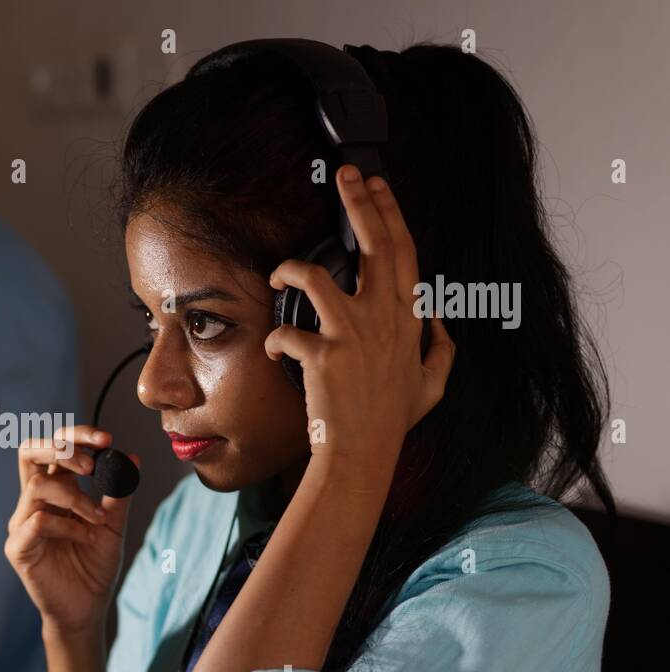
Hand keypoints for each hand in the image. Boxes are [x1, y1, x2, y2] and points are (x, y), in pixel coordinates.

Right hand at [4, 426, 136, 641]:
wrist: (87, 609)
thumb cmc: (95, 567)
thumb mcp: (114, 525)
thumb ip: (119, 492)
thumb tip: (131, 457)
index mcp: (55, 490)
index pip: (55, 447)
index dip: (77, 436)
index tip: (108, 440)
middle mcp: (33, 501)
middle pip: (28, 452)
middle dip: (61, 449)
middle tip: (91, 465)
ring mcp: (22, 523)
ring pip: (38, 485)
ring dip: (75, 498)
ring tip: (98, 519)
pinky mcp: (17, 547)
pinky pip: (37, 521)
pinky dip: (67, 525)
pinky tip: (83, 538)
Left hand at [264, 165, 455, 469]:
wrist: (362, 455)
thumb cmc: (392, 422)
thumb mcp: (433, 385)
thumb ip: (441, 350)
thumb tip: (441, 325)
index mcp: (408, 320)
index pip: (402, 252)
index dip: (390, 213)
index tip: (378, 185)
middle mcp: (383, 319)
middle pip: (374, 243)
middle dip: (359, 202)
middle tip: (346, 175)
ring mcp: (352, 335)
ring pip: (316, 277)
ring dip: (289, 270)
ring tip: (278, 276)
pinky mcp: (321, 356)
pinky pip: (284, 331)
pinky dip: (271, 339)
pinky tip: (270, 352)